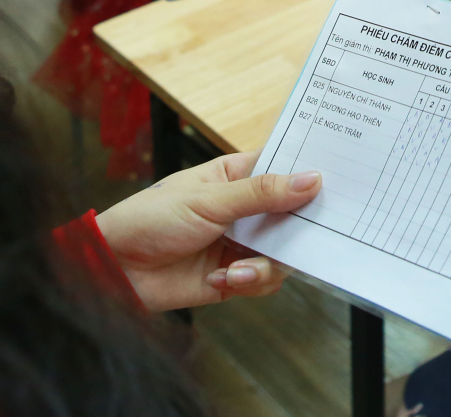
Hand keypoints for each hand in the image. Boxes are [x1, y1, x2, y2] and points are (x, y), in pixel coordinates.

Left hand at [93, 151, 321, 311]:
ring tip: (238, 269)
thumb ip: (262, 193)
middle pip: (292, 214)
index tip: (336, 179)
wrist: (114, 270)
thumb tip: (311, 179)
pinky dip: (250, 282)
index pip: (284, 167)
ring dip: (265, 264)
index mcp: (236, 176)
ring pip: (283, 253)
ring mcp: (240, 243)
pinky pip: (264, 280)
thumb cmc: (149, 220)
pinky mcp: (234, 276)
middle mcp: (244, 209)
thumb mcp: (208, 200)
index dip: (309, 172)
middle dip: (299, 227)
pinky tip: (223, 279)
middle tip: (305, 234)